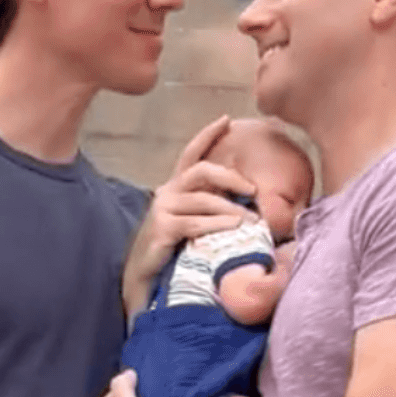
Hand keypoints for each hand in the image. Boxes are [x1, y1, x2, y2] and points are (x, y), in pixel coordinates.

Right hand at [123, 117, 256, 311]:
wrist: (143, 277)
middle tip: (252, 189)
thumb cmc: (173, 250)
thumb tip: (245, 199)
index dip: (207, 135)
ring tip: (251, 219)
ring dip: (230, 208)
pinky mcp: (161, 229)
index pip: (191, 153)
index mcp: (174, 187)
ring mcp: (162, 210)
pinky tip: (234, 227)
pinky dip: (217, 224)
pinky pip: (195, 223)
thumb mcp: (191, 221)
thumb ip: (208, 206)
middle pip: (201, 171)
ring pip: (202, 199)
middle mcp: (167, 192)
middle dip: (229, 176)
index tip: (227, 119)